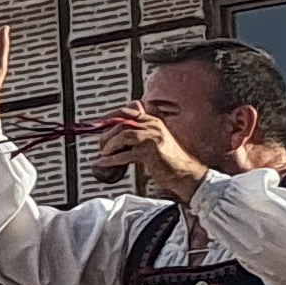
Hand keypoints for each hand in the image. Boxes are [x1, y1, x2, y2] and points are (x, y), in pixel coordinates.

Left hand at [95, 106, 209, 201]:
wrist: (187, 173)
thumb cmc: (169, 160)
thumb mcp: (155, 140)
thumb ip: (139, 133)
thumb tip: (115, 134)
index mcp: (154, 120)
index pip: (129, 111)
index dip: (111, 117)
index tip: (99, 124)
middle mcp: (154, 125)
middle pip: (122, 123)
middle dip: (107, 134)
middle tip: (101, 145)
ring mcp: (152, 137)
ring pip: (122, 135)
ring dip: (109, 145)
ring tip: (104, 153)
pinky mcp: (150, 152)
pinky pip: (124, 154)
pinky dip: (111, 159)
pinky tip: (104, 162)